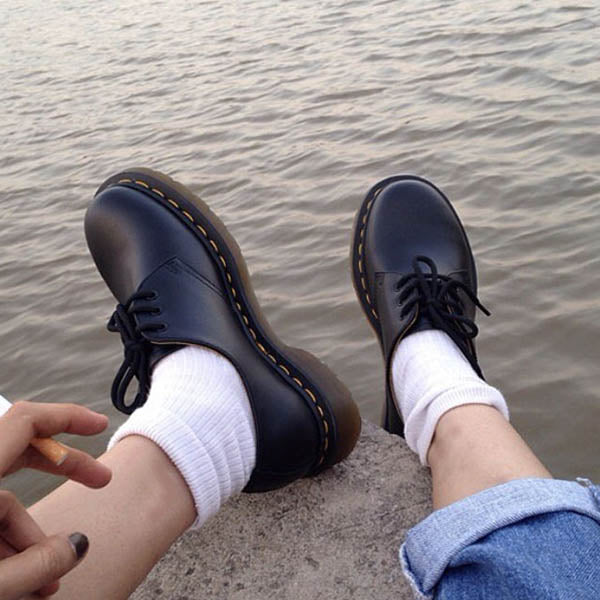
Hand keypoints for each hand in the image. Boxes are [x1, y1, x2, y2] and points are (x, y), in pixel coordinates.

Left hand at [0, 401, 111, 597]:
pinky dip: (8, 549)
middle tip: (101, 479)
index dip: (67, 416)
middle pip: (22, 449)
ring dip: (30, 540)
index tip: (101, 425)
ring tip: (42, 588)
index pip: (26, 420)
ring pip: (5, 502)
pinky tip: (18, 587)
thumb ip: (41, 564)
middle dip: (65, 470)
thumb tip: (77, 545)